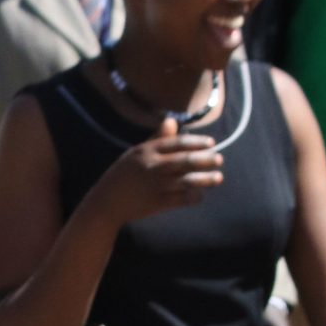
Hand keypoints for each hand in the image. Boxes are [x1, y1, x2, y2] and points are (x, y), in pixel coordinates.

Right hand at [95, 115, 223, 225]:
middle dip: (206, 160)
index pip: (177, 143)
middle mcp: (152, 167)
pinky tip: (201, 195)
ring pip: (186, 180)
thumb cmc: (122, 176)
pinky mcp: (156, 203)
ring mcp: (155, 186)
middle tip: (220, 159)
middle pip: (185, 161)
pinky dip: (193, 197)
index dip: (197, 142)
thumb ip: (156, 139)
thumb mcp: (135, 153)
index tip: (211, 144)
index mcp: (146, 151)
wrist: (106, 203)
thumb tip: (172, 121)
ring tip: (218, 178)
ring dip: (205, 179)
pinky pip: (180, 199)